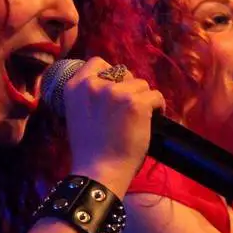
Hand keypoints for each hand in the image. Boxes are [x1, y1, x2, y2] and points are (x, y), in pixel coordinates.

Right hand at [62, 58, 165, 196]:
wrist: (99, 171)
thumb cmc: (89, 149)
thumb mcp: (78, 114)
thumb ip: (90, 96)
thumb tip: (112, 86)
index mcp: (75, 86)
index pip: (96, 62)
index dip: (111, 74)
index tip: (116, 89)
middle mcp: (94, 84)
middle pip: (123, 73)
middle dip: (129, 88)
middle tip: (128, 111)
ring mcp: (115, 92)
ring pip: (141, 85)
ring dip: (143, 100)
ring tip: (138, 119)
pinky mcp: (136, 102)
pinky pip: (155, 95)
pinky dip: (158, 108)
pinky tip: (152, 121)